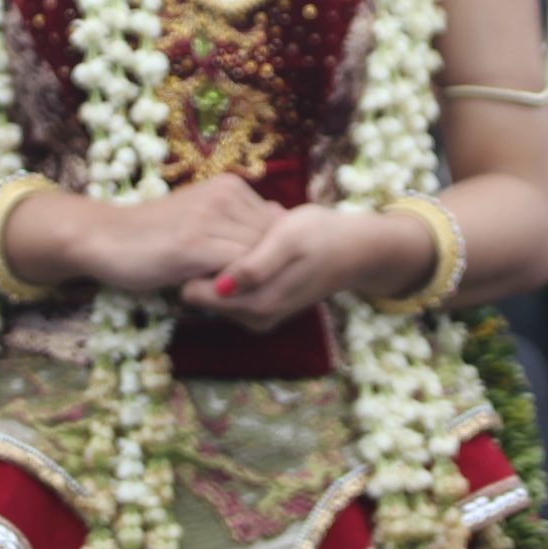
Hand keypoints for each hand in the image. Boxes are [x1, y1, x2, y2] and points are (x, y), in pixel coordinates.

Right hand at [73, 175, 281, 296]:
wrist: (105, 237)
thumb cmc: (155, 234)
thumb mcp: (203, 218)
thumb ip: (239, 221)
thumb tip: (281, 219)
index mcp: (230, 187)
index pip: (279, 226)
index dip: (276, 257)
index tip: (264, 280)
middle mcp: (224, 195)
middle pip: (274, 241)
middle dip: (271, 271)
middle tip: (257, 296)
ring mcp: (209, 218)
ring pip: (259, 256)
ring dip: (256, 284)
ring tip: (242, 301)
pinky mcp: (193, 245)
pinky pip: (238, 270)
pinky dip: (240, 289)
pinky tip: (226, 302)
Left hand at [177, 202, 390, 331]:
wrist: (354, 250)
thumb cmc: (320, 235)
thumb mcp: (288, 240)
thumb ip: (256, 266)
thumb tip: (222, 284)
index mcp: (257, 303)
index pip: (195, 292)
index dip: (192, 263)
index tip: (201, 234)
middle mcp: (255, 318)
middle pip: (201, 295)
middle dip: (204, 265)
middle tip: (221, 231)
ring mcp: (260, 316)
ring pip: (215, 294)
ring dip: (218, 267)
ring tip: (237, 237)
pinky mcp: (264, 309)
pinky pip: (232, 293)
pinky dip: (233, 271)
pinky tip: (248, 248)